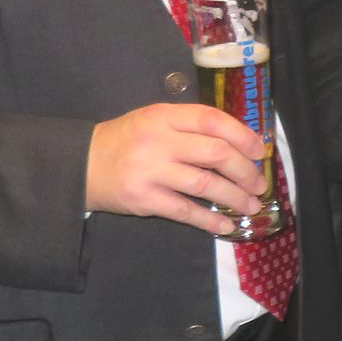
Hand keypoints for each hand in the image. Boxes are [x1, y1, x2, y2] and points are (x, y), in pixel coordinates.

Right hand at [85, 103, 266, 232]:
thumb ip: (190, 127)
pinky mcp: (144, 199)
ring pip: (205, 184)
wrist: (81, 164)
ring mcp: (150, 171)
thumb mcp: (155, 120)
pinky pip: (186, 211)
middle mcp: (158, 140)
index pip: (212, 120)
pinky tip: (226, 224)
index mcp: (164, 116)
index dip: (242, 135)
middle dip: (245, 171)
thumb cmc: (128, 141)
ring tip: (251, 206)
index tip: (260, 152)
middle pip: (215, 153)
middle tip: (259, 184)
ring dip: (235, 197)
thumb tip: (240, 144)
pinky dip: (210, 220)